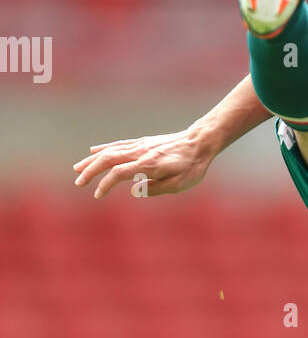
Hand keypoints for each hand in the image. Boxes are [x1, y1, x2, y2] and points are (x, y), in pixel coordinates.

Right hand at [72, 126, 215, 198]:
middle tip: (78, 182)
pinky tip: (94, 151)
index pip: (118, 173)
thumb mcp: (179, 184)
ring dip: (92, 160)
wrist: (200, 142)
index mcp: (148, 165)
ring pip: (110, 151)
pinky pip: (119, 144)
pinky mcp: (143, 142)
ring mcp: (141, 145)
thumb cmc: (192, 166)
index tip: (97, 195)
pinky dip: (104, 148)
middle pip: (108, 159)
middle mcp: (141, 153)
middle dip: (90, 171)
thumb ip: (155, 189)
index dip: (105, 184)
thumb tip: (133, 191)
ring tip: (77, 169)